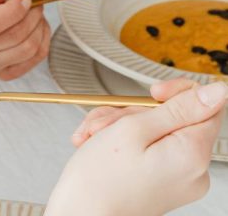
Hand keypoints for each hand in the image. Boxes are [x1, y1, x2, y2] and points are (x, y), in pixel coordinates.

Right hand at [0, 0, 49, 79]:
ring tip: (36, 12)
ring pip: (27, 49)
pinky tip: (38, 26)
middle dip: (32, 15)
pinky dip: (43, 40)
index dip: (13, 12)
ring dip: (39, 27)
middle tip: (36, 1)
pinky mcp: (4, 73)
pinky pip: (34, 59)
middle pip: (13, 37)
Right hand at [45, 79, 227, 215]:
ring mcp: (179, 180)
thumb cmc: (100, 179)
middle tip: (108, 124)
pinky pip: (149, 147)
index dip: (178, 91)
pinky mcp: (164, 183)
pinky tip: (100, 145)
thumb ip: (179, 107)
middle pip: (174, 116)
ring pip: (155, 128)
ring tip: (98, 138)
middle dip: (134, 111)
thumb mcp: (135, 128)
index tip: (152, 94)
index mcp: (193, 155)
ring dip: (121, 125)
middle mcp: (193, 171)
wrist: (79, 215)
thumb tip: (217, 91)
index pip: (208, 104)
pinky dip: (123, 141)